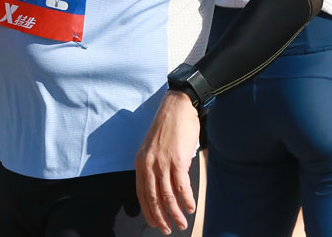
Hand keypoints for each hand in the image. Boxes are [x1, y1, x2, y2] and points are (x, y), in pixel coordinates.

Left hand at [135, 90, 199, 234]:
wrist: (178, 106)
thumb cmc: (168, 125)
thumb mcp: (153, 146)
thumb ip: (155, 164)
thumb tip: (166, 183)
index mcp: (141, 161)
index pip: (141, 193)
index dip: (148, 211)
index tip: (155, 223)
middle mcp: (149, 164)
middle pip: (153, 198)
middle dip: (161, 217)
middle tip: (168, 229)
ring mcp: (163, 162)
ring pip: (168, 195)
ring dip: (175, 213)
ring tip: (182, 224)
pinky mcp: (178, 160)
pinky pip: (181, 186)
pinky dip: (186, 200)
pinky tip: (190, 208)